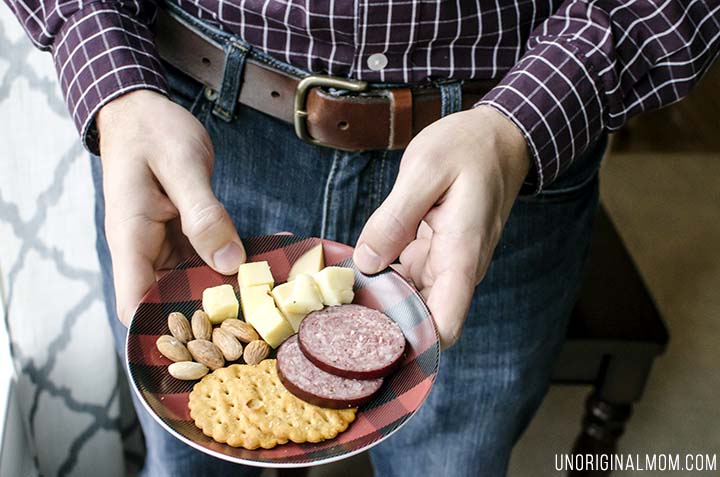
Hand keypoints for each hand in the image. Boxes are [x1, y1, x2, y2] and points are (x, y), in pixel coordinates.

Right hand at [97, 90, 245, 325]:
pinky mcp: (183, 234)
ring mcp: (164, 244)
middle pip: (170, 300)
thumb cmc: (152, 131)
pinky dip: (233, 261)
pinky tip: (268, 258)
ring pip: (192, 281)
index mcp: (131, 239)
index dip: (164, 328)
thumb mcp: (181, 166)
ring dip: (226, 289)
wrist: (142, 110)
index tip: (207, 341)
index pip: (135, 303)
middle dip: (210, 315)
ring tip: (272, 296)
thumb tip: (229, 262)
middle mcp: (145, 250)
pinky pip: (207, 257)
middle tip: (259, 322)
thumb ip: (204, 214)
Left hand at [353, 106, 529, 348]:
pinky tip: (355, 276)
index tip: (371, 345)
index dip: (412, 345)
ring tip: (337, 301)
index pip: (445, 325)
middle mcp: (457, 269)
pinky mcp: (434, 256)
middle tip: (336, 323)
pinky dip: (384, 283)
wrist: (497, 138)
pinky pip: (408, 282)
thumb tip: (366, 263)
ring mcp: (446, 265)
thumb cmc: (467, 147)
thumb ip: (395, 218)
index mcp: (461, 254)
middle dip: (384, 328)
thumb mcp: (425, 169)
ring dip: (380, 306)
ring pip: (412, 304)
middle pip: (423, 322)